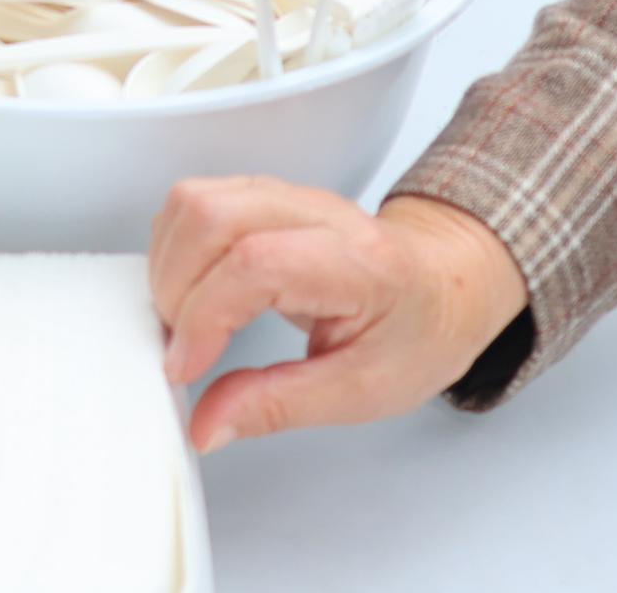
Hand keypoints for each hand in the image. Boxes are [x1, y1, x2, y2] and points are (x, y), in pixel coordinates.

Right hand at [152, 179, 528, 453]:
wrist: (446, 285)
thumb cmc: (416, 333)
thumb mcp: (361, 392)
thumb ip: (279, 406)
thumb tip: (207, 423)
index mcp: (358, 262)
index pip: (256, 263)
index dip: (205, 316)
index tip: (186, 367)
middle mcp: (319, 212)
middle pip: (211, 215)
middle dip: (175, 288)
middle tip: (184, 349)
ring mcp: (289, 195)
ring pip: (195, 199)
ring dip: (170, 265)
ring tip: (187, 323)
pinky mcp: (265, 195)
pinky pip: (197, 202)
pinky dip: (176, 249)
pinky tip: (194, 293)